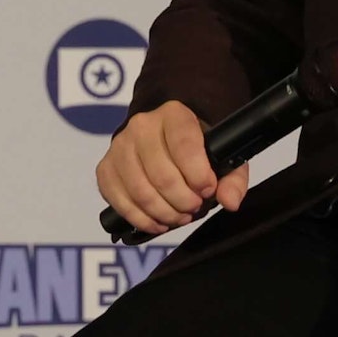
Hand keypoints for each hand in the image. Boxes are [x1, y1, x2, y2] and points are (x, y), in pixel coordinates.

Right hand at [94, 99, 247, 236]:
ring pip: (140, 191)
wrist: (163, 138)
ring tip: (179, 217)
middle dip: (183, 201)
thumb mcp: (221, 156)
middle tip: (194, 207)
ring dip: (164, 213)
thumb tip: (230, 201)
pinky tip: (158, 223)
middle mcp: (141, 125)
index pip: (184, 144)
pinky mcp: (105, 169)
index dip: (198, 174)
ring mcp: (119, 147)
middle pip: (161, 174)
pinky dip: (141, 219)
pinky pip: (119, 201)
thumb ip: (232, 178)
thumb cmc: (195, 149)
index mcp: (174, 114)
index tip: (208, 190)